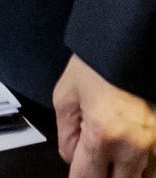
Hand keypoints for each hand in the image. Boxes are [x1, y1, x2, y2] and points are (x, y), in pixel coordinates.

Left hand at [54, 55, 155, 177]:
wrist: (128, 47)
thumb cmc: (97, 65)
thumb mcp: (65, 96)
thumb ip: (66, 134)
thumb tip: (73, 158)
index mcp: (103, 134)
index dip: (79, 176)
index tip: (77, 170)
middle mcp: (133, 147)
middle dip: (99, 173)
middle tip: (90, 157)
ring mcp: (154, 148)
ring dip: (121, 172)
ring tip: (108, 151)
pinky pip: (153, 170)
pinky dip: (140, 168)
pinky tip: (126, 152)